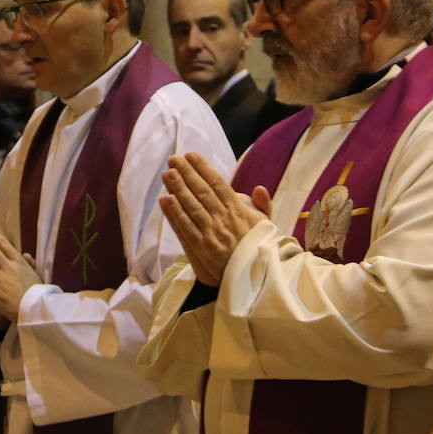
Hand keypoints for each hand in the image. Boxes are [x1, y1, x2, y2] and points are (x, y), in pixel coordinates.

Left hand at [159, 153, 270, 285]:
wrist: (254, 278)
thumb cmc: (259, 248)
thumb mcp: (267, 225)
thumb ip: (263, 204)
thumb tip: (259, 187)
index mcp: (238, 210)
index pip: (218, 184)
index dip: (203, 168)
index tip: (191, 155)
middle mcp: (223, 219)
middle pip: (201, 191)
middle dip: (186, 174)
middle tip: (173, 159)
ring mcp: (211, 233)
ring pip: (191, 206)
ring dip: (177, 189)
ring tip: (167, 174)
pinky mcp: (201, 248)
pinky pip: (185, 228)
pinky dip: (174, 214)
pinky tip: (165, 200)